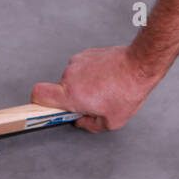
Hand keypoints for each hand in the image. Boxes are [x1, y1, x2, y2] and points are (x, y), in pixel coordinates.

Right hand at [32, 45, 158, 132]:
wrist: (140, 63)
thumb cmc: (128, 90)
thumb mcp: (113, 120)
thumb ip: (90, 125)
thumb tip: (80, 122)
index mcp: (71, 93)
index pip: (38, 94)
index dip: (37, 102)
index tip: (49, 108)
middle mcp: (70, 75)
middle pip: (60, 90)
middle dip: (74, 98)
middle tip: (94, 102)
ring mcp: (78, 61)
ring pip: (73, 79)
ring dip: (84, 85)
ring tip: (106, 88)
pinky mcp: (87, 53)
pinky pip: (83, 68)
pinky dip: (92, 74)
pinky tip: (107, 78)